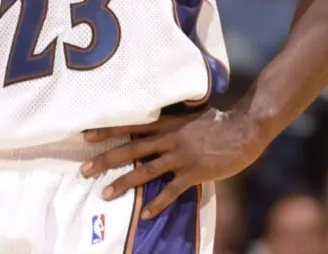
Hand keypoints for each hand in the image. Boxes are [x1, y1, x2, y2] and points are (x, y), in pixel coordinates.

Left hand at [80, 109, 265, 219]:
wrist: (244, 130)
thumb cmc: (218, 121)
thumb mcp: (190, 114)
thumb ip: (173, 119)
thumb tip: (156, 119)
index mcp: (167, 124)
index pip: (131, 126)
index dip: (108, 131)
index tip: (86, 136)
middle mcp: (170, 139)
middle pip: (131, 150)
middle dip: (106, 159)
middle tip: (83, 169)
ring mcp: (181, 157)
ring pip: (146, 171)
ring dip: (124, 183)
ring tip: (105, 194)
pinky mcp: (194, 172)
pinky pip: (172, 190)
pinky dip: (158, 203)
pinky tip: (146, 214)